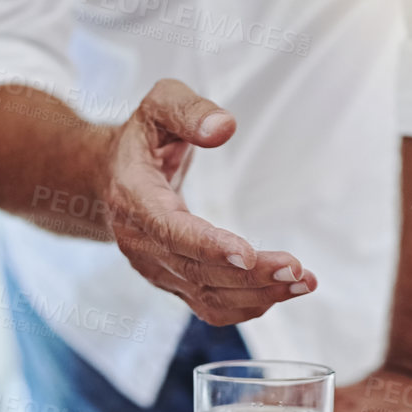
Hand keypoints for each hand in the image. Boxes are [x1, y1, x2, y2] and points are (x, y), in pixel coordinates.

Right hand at [101, 79, 314, 325]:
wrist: (109, 178)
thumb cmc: (142, 139)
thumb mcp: (158, 105)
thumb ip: (188, 111)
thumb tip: (224, 127)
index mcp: (133, 198)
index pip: (169, 230)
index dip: (208, 246)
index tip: (248, 253)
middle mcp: (139, 242)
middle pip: (196, 270)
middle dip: (250, 275)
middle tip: (297, 270)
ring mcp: (154, 268)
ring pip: (207, 295)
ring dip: (257, 294)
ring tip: (303, 282)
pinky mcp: (173, 282)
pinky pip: (210, 306)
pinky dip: (248, 305)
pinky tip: (282, 291)